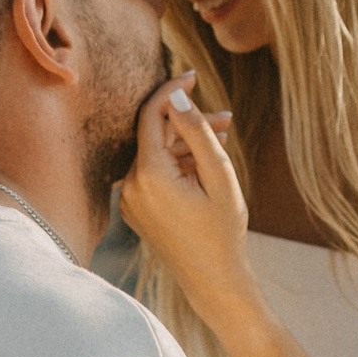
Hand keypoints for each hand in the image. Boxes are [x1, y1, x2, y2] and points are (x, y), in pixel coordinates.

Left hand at [116, 77, 252, 312]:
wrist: (213, 280)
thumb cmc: (223, 229)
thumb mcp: (220, 176)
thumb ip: (198, 132)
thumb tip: (178, 95)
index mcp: (149, 175)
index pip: (151, 115)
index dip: (172, 90)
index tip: (194, 76)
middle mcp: (130, 186)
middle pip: (156, 135)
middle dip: (190, 122)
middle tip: (228, 119)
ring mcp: (129, 199)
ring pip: (156, 154)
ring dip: (187, 144)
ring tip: (225, 141)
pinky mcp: (134, 208)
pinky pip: (152, 173)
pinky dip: (177, 164)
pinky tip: (205, 165)